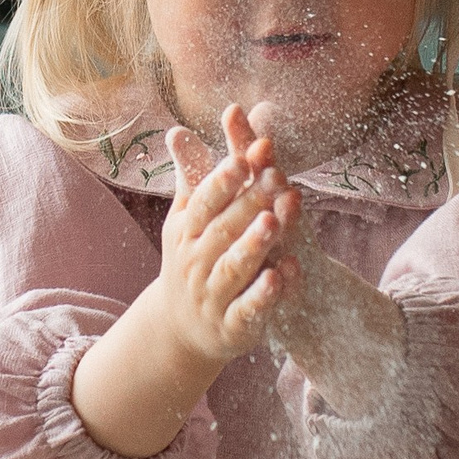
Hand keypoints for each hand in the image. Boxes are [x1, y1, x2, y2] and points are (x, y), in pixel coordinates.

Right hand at [159, 105, 301, 361]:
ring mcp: (211, 296)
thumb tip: (176, 128)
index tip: (243, 158)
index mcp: (185, 231)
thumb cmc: (193, 258)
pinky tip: (282, 275)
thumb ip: (194, 175)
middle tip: (276, 178)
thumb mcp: (188, 219)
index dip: (222, 181)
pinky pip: (248, 309)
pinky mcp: (232, 326)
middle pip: (222, 231)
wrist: (182, 329)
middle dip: (248, 204)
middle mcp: (194, 262)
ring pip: (233, 268)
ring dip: (254, 245)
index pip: (202, 202)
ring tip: (274, 221)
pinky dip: (263, 294)